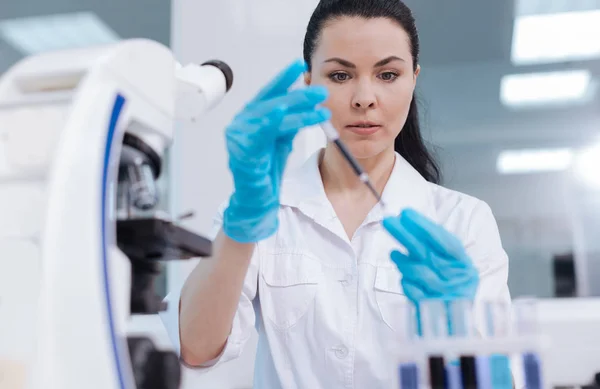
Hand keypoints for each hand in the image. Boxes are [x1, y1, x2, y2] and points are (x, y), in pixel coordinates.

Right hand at [223, 60, 329, 242]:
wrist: (257, 201)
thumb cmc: (266, 171)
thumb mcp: (281, 140)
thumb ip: (288, 121)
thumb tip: (305, 102)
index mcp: (250, 118)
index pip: (269, 93)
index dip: (284, 78)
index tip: (301, 65)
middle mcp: (242, 123)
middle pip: (273, 102)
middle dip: (299, 95)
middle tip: (321, 90)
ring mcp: (239, 136)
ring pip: (272, 115)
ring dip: (298, 109)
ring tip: (320, 105)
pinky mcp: (243, 151)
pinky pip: (260, 133)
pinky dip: (272, 121)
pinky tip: (283, 112)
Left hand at [382, 208, 478, 302]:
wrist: (455, 323)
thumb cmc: (449, 287)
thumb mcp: (448, 265)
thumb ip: (433, 247)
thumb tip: (408, 223)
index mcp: (463, 264)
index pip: (444, 241)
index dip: (425, 226)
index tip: (405, 212)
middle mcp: (456, 278)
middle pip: (427, 252)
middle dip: (405, 235)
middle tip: (388, 220)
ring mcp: (444, 295)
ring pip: (419, 272)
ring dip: (403, 261)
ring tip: (394, 254)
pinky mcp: (432, 311)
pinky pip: (414, 293)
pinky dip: (407, 284)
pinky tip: (405, 279)